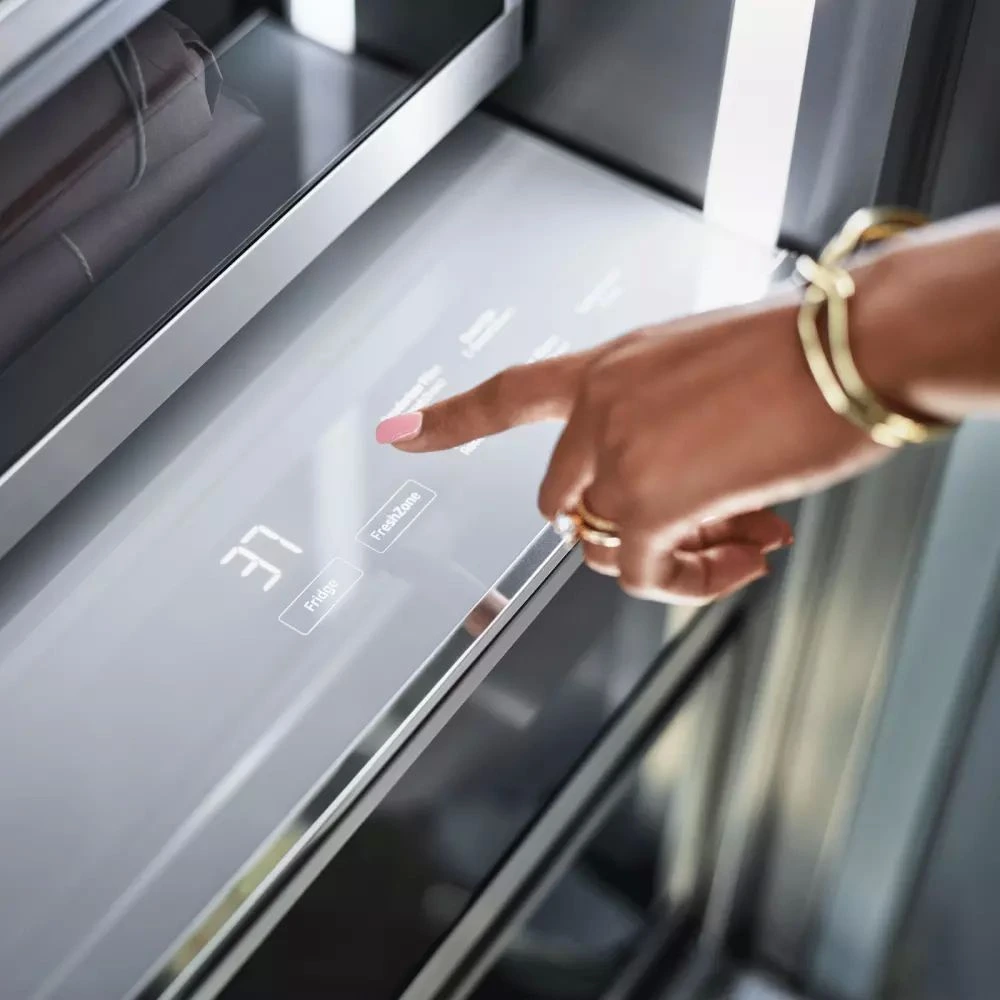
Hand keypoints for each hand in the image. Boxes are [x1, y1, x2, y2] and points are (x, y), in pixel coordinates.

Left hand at [376, 293, 890, 602]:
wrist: (860, 346)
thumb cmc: (812, 351)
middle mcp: (600, 405)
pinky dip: (690, 583)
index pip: (510, 391)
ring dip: (671, 552)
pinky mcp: (647, 503)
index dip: (450, 418)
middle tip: (703, 530)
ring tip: (743, 539)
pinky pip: (642, 574)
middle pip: (563, 499)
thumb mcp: (717, 373)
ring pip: (605, 539)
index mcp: (612, 364)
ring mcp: (616, 453)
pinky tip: (742, 558)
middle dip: (620, 526)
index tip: (399, 434)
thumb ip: (679, 428)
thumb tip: (699, 498)